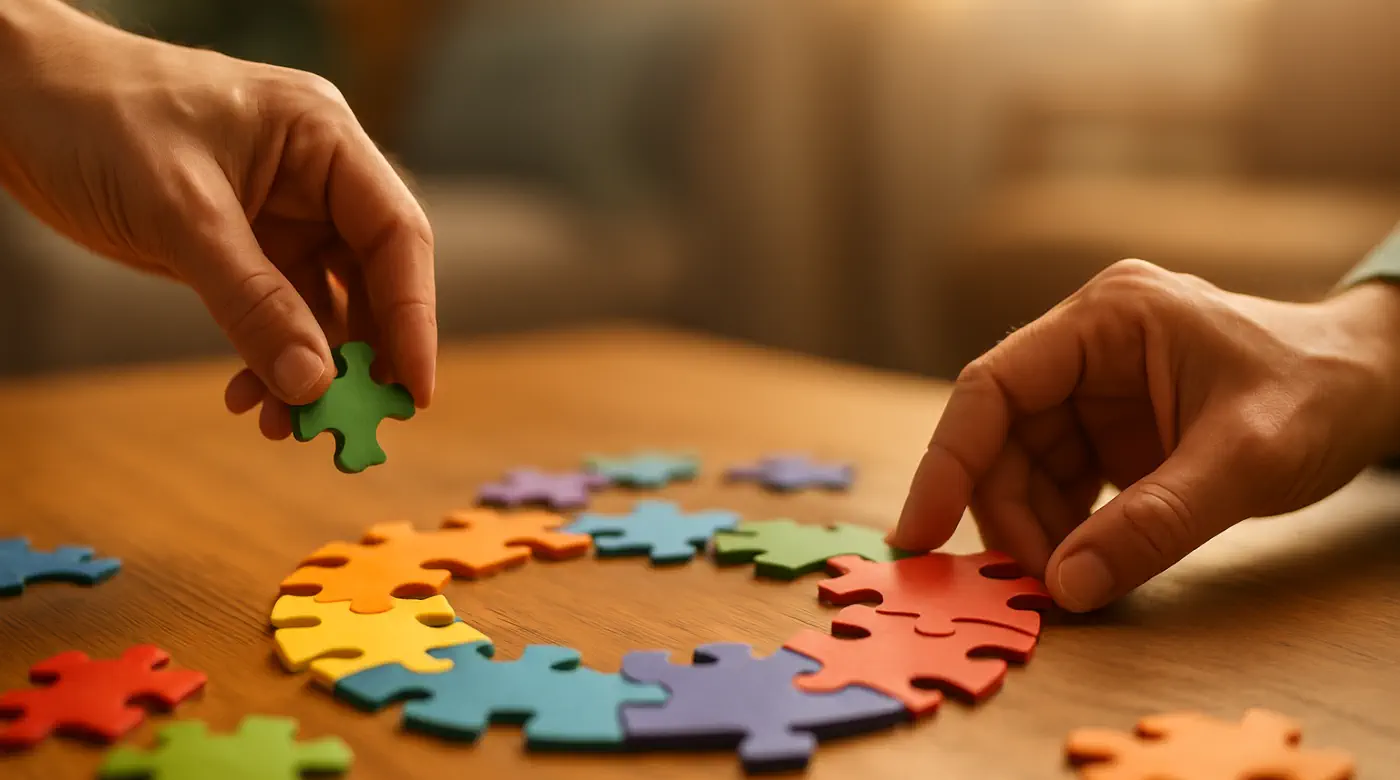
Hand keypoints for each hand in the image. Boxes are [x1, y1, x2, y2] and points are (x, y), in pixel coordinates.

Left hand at [0, 0, 435, 438]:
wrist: (14, 99)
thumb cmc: (95, 117)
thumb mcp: (180, 211)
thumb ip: (252, 300)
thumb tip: (312, 383)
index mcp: (323, 138)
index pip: (396, 233)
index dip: (413, 316)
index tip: (412, 391)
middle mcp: (317, 177)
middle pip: (373, 278)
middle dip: (362, 355)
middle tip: (354, 424)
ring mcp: (283, 214)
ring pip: (325, 307)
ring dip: (312, 370)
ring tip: (288, 426)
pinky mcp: (245, 247)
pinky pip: (279, 315)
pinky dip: (272, 359)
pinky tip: (251, 396)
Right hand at [890, 259, 1399, 611]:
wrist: (1376, 386)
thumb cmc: (1321, 393)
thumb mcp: (1246, 460)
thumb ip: (1155, 524)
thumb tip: (1064, 587)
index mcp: (1106, 319)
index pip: (994, 386)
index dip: (946, 460)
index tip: (920, 532)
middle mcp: (1086, 346)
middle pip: (1001, 436)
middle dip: (1006, 514)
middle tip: (1027, 586)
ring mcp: (1095, 389)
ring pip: (1023, 467)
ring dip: (1032, 530)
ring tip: (1061, 584)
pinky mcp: (1109, 430)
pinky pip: (1059, 484)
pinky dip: (1061, 531)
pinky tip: (1080, 565)